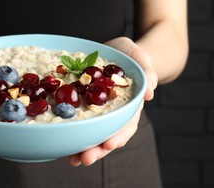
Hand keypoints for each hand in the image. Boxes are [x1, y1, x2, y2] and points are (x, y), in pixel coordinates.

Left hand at [68, 37, 156, 165]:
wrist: (114, 52)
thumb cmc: (128, 54)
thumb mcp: (139, 56)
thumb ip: (147, 69)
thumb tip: (150, 93)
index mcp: (129, 104)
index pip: (127, 123)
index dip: (119, 135)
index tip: (110, 144)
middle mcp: (114, 112)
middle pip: (109, 135)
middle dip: (98, 149)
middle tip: (85, 159)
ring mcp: (98, 112)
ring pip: (93, 134)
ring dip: (84, 148)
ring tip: (73, 160)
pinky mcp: (83, 107)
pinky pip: (79, 123)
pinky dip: (73, 134)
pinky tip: (63, 145)